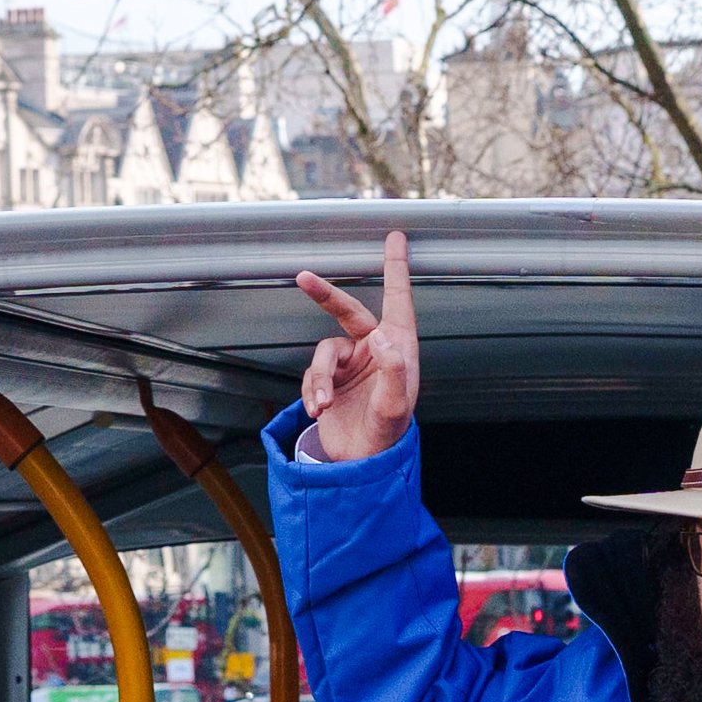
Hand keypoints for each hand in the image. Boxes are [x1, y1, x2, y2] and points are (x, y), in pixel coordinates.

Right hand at [294, 230, 423, 459]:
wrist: (359, 464)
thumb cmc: (387, 433)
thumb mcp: (395, 406)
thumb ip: (394, 370)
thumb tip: (381, 337)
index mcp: (398, 347)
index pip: (397, 300)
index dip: (396, 268)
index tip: (396, 237)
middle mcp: (374, 349)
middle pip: (348, 311)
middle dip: (324, 295)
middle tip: (303, 278)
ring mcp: (350, 364)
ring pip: (323, 353)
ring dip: (319, 379)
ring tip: (322, 405)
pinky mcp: (329, 380)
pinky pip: (312, 375)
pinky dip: (312, 391)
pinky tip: (318, 410)